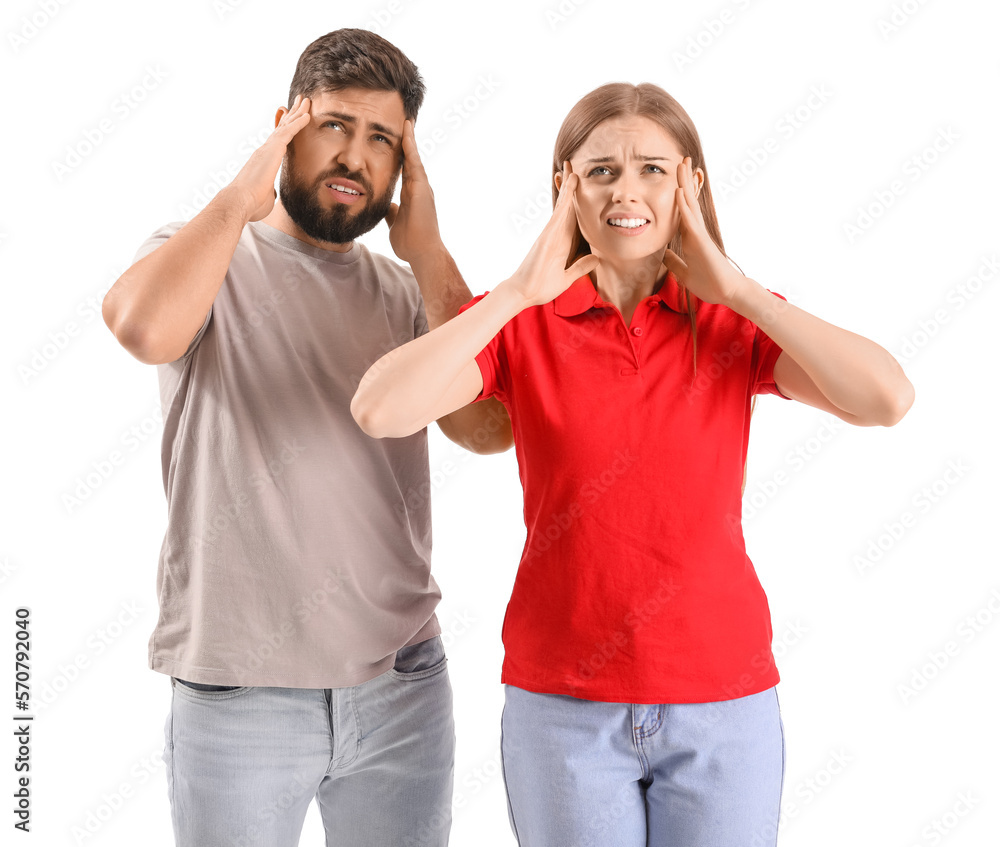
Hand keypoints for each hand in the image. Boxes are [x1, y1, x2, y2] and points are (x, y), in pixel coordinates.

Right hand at [228, 94, 312, 221]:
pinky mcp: (273, 150)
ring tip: (307, 101)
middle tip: (300, 102)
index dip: (284, 129)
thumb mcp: (265, 197)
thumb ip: (269, 192)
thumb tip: (271, 195)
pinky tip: (308, 115)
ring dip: (298, 113)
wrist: (240, 201)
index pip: (277, 142)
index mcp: (264, 162)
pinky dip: (299, 123)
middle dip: (292, 114)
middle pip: (282, 128)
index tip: (290, 120)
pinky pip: (289, 132)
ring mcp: (268, 149)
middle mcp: (264, 151)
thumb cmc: (250, 204)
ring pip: (286, 126)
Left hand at [386, 120, 442, 262]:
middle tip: (405, 120)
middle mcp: (419, 187)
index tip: (396, 138)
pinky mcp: (422, 189)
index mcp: (411, 194)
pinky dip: (410, 148)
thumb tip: (386, 206)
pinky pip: (415, 164)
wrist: (421, 253)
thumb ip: (391, 211)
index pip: (404, 168)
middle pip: (411, 159)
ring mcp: (422, 187)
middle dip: (407, 140)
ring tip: (406, 120)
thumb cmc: (411, 241)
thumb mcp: (395, 222)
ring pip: (414, 158)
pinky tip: (406, 134)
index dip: (400, 153)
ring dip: (410, 139)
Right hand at [503, 161, 599, 307]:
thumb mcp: (567, 277)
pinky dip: (566, 199)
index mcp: (563, 243)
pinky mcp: (547, 236)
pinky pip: (559, 214)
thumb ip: (580, 267)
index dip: (577, 202)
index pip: (573, 218)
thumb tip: (596, 259)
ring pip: (562, 206)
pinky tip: (571, 185)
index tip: (580, 187)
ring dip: (568, 187)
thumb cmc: (541, 287)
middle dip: (570, 187)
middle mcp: (557, 234)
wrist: (525, 294)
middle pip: (566, 206)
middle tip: (573, 166)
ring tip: (572, 168)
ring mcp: (551, 234)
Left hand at [660, 157, 746, 305]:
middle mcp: (695, 231)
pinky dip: (684, 206)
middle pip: (687, 201)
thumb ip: (674, 262)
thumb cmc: (708, 283)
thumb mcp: (683, 272)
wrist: (726, 292)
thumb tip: (664, 253)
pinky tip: (679, 191)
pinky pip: (690, 220)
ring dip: (684, 184)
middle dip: (683, 180)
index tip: (674, 178)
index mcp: (690, 237)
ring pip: (689, 204)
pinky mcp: (701, 241)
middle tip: (680, 160)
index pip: (681, 211)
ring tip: (681, 164)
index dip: (678, 195)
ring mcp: (699, 234)